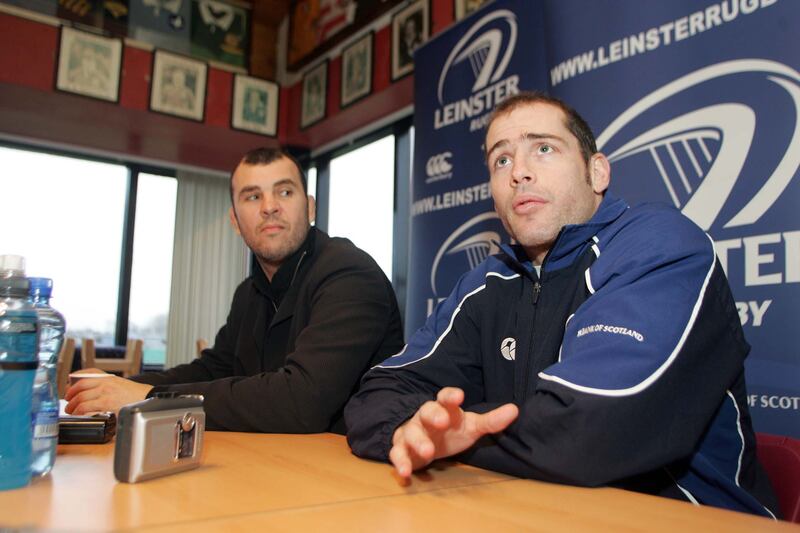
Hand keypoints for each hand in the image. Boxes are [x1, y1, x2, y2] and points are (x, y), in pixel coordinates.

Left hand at [64, 368, 152, 414]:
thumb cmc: (134, 395)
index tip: (68, 385)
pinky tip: (79, 414)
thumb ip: (104, 386)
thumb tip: (88, 393)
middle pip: (79, 385)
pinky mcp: (106, 403)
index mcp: (108, 377)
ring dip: (72, 405)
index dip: (73, 379)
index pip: (87, 372)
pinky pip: (86, 407)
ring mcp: (105, 392)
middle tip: (67, 401)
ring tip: (71, 410)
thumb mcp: (118, 385)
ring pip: (80, 397)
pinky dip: (79, 411)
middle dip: (69, 394)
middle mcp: (105, 382)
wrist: (147, 398)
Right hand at [389, 387, 517, 477]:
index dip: (451, 395)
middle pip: (426, 411)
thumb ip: (491, 421)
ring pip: (411, 433)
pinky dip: (399, 462)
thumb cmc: (451, 431)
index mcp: (444, 409)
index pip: (445, 397)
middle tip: (442, 421)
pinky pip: (397, 453)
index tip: (459, 396)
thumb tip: (515, 410)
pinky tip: (405, 473)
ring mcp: (412, 432)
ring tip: (428, 452)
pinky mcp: (402, 450)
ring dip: (418, 441)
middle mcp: (425, 417)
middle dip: (433, 415)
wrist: (424, 442)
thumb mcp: (472, 426)